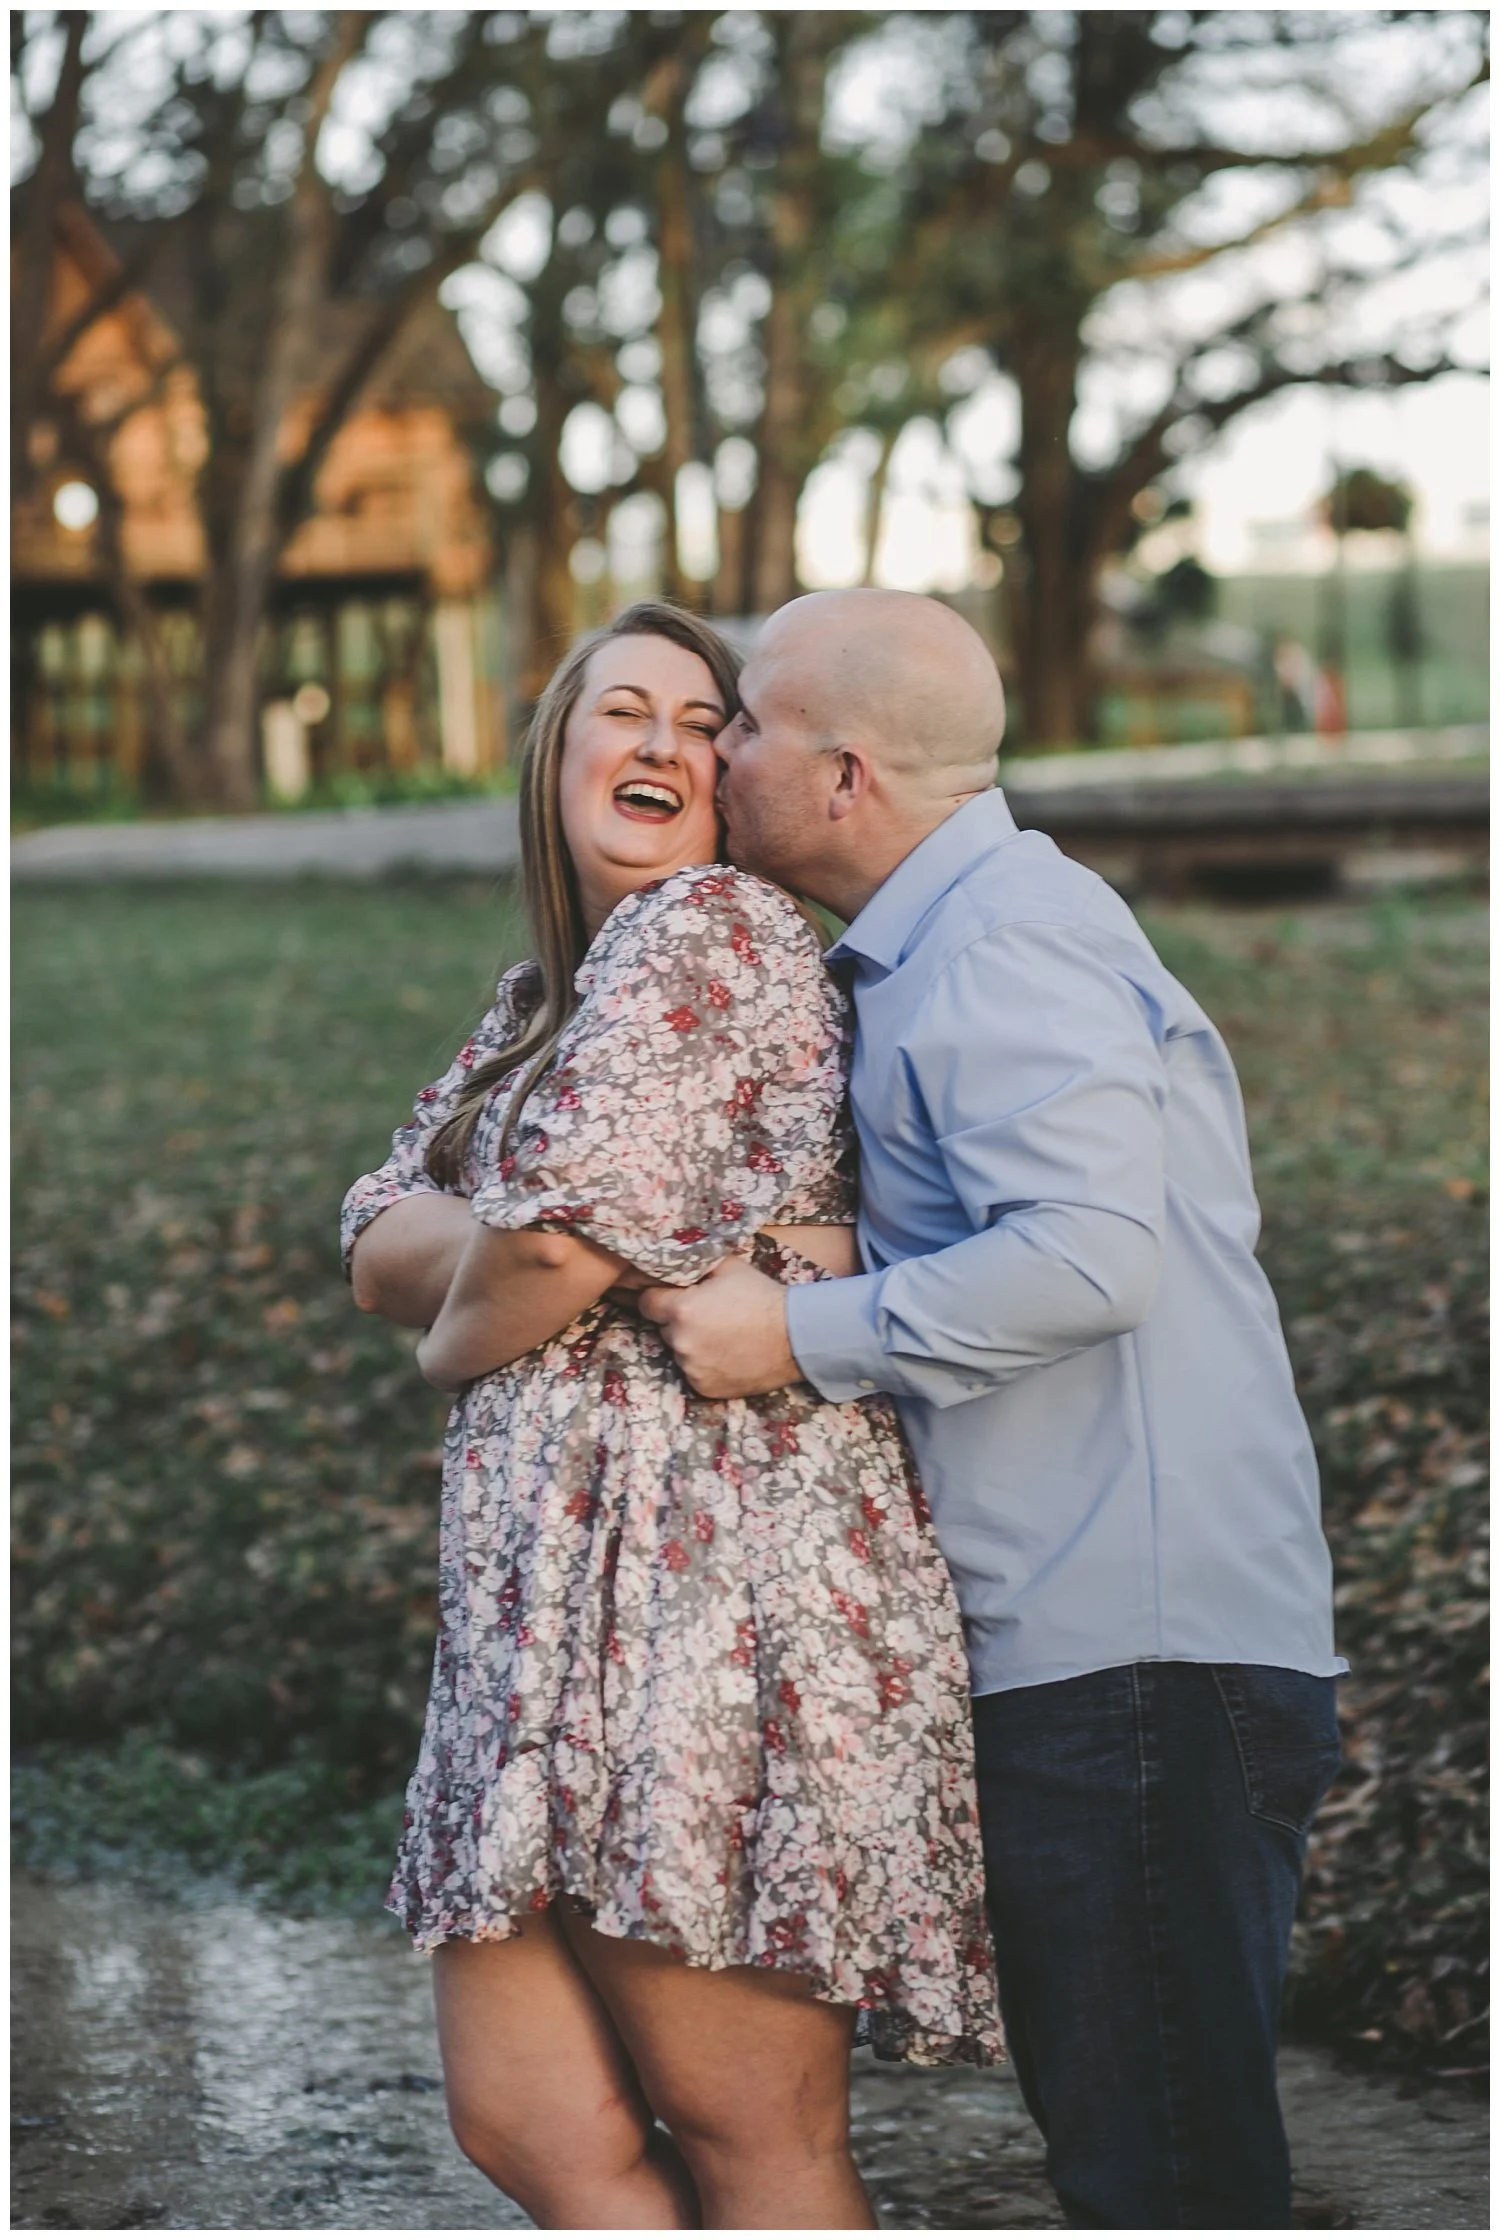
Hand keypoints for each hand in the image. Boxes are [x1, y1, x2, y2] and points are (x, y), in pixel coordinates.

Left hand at [637, 1257, 801, 1398]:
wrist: (794, 1337)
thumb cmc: (762, 1297)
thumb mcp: (728, 1267)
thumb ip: (696, 1265)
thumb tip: (677, 1262)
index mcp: (681, 1309)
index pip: (647, 1303)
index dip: (659, 1299)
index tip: (673, 1299)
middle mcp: (681, 1341)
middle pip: (665, 1329)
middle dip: (680, 1323)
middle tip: (710, 1318)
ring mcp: (692, 1368)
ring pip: (681, 1353)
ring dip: (693, 1346)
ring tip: (724, 1338)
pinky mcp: (704, 1388)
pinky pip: (695, 1373)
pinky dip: (706, 1367)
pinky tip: (729, 1356)